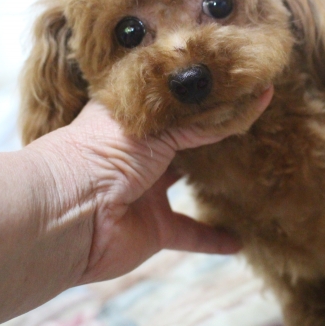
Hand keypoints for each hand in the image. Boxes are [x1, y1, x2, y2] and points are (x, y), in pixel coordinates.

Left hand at [26, 86, 273, 283]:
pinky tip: (239, 241)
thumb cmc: (102, 153)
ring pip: (184, 187)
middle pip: (178, 143)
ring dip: (208, 184)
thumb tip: (254, 97)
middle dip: (204, 136)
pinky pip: (191, 235)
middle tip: (244, 124)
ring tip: (242, 172)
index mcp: (130, 121)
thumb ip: (202, 121)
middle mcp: (138, 154)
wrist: (70, 215)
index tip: (229, 84)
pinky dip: (214, 239)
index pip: (167, 103)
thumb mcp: (157, 127)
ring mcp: (146, 192)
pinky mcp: (155, 229)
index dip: (194, 96)